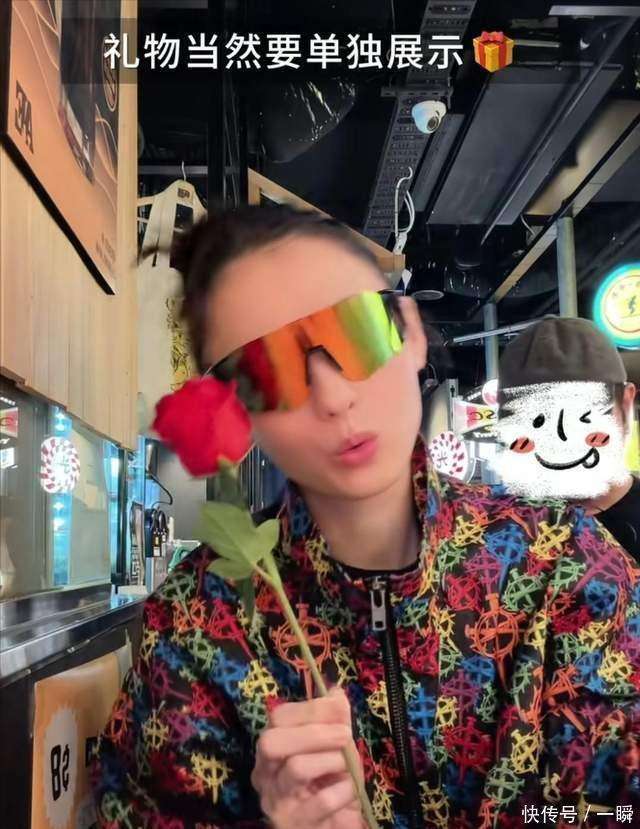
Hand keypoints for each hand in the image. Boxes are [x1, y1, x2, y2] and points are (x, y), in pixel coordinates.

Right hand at [252, 687, 365, 828]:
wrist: (331, 827)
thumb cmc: (329, 785)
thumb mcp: (331, 749)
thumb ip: (332, 720)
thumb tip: (335, 692)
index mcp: (271, 750)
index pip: (278, 717)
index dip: (311, 708)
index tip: (340, 708)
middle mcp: (265, 775)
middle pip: (271, 741)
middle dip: (314, 732)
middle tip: (345, 734)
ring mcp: (277, 803)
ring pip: (296, 768)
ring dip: (332, 760)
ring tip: (348, 766)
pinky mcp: (295, 826)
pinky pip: (322, 801)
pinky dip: (343, 790)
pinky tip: (350, 790)